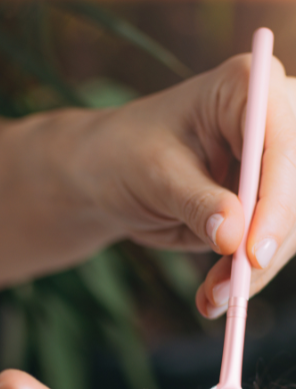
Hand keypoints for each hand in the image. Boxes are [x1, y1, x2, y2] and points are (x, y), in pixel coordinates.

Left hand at [75, 54, 295, 315]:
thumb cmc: (126, 156)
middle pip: (295, 190)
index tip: (252, 252)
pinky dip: (243, 277)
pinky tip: (213, 298)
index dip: (276, 201)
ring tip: (212, 299)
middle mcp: (271, 123)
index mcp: (245, 89)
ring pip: (288, 228)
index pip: (282, 144)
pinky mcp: (262, 205)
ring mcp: (270, 168)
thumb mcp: (155, 175)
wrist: (110, 177)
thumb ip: (197, 202)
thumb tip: (234, 236)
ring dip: (253, 272)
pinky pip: (269, 247)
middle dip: (265, 247)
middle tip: (229, 290)